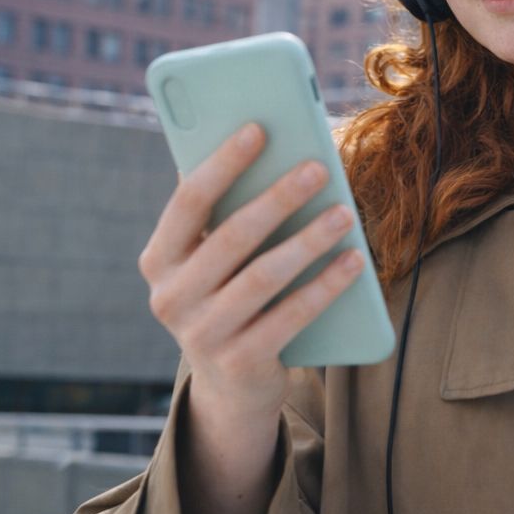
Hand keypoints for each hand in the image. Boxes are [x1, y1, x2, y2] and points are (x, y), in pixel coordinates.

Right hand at [138, 121, 365, 420]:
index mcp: (159, 259)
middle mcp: (170, 297)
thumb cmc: (230, 296)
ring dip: (308, 240)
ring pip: (264, 276)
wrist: (231, 385)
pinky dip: (326, 285)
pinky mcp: (239, 362)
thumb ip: (228, 213)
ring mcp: (201, 334)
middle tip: (318, 168)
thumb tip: (268, 145)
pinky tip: (353, 261)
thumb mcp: (217, 260)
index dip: (223, 163)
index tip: (259, 129)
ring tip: (344, 212)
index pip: (189, 201)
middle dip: (278, 198)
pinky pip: (291, 315)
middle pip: (232, 237)